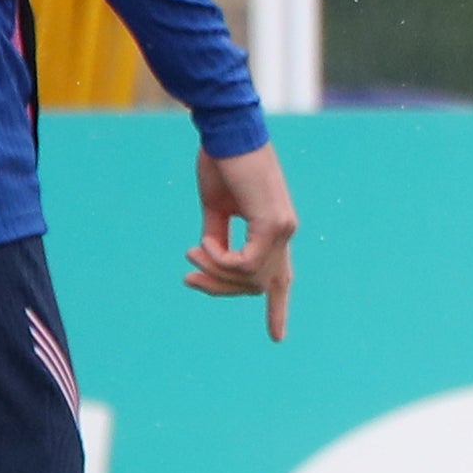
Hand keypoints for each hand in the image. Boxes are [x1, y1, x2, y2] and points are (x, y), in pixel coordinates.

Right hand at [190, 142, 298, 339]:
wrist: (225, 133)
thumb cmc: (220, 164)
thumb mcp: (216, 209)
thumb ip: (218, 238)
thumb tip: (213, 264)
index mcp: (273, 229)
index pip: (281, 277)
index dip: (277, 308)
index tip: (277, 338)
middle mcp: (285, 232)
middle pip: (260, 285)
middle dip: (221, 289)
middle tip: (188, 279)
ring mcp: (283, 229)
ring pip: (251, 278)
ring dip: (214, 271)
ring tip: (192, 251)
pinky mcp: (275, 224)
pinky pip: (246, 264)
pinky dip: (219, 259)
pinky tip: (204, 243)